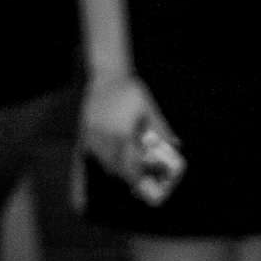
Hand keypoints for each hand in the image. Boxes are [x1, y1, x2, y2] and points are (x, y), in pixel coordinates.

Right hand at [81, 71, 172, 185]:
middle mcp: (106, 138)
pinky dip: (100, 159)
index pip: (129, 164)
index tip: (142, 183)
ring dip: (114, 169)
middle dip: (125, 176)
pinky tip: (108, 159)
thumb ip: (161, 129)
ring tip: (124, 170)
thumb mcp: (149, 108)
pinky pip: (90, 153)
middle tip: (136, 180)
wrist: (107, 77)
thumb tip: (175, 144)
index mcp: (123, 134)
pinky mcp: (84, 131)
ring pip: (102, 161)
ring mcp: (93, 136)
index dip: (136, 177)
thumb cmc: (131, 91)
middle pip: (114, 167)